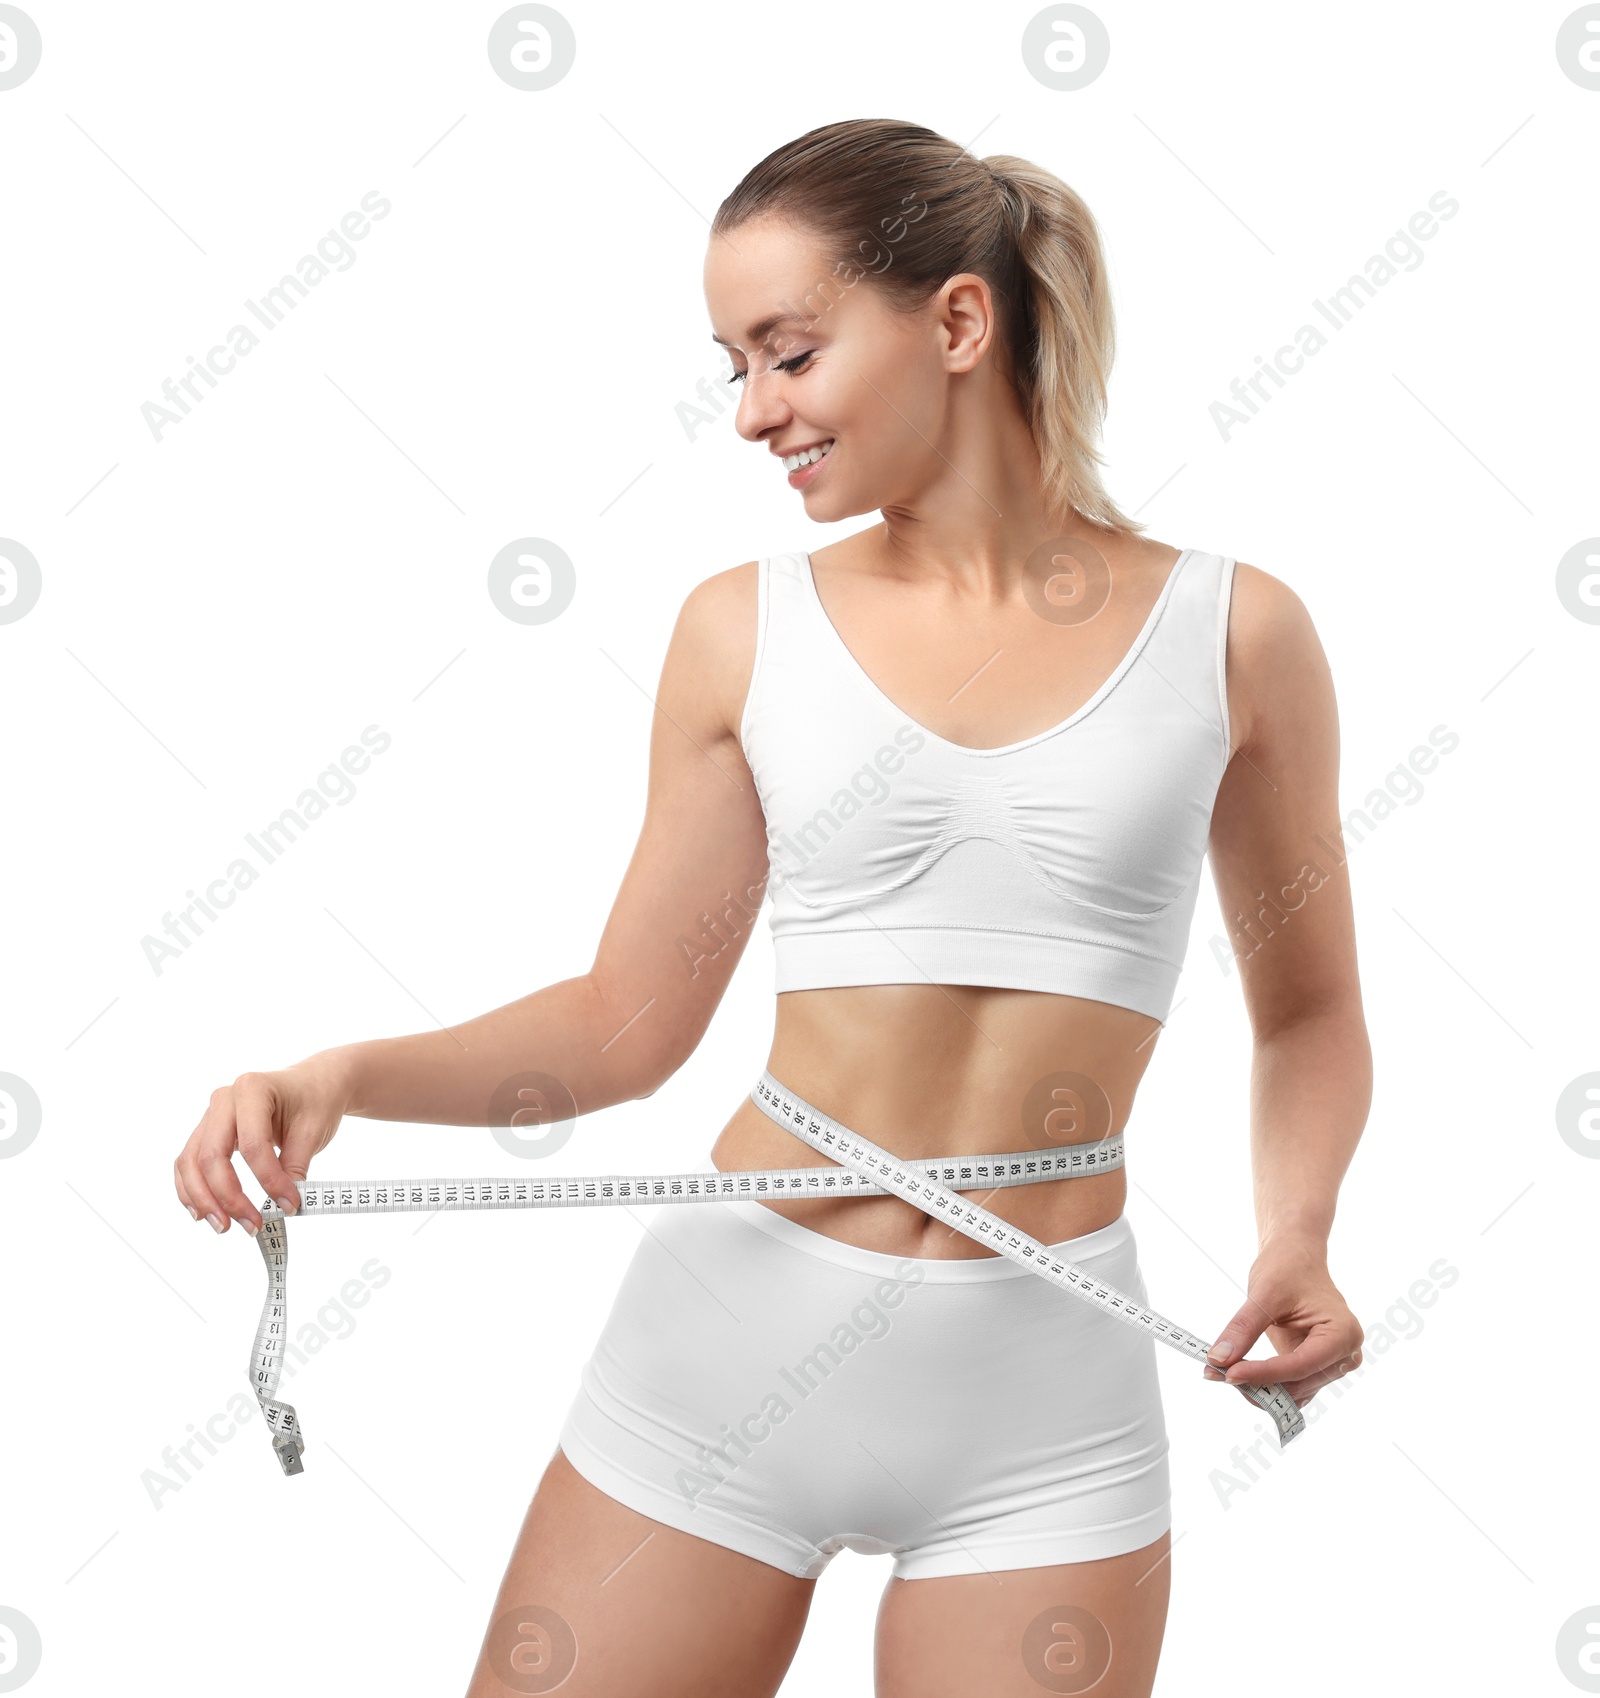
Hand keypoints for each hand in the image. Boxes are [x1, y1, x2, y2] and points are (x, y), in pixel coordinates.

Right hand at [173, 1055, 349, 1235]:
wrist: (313, 1084)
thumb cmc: (314, 1102)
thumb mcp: (313, 1131)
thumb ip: (295, 1167)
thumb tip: (280, 1207)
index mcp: (252, 1089)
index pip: (253, 1145)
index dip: (269, 1181)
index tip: (289, 1205)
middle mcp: (224, 1100)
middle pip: (211, 1156)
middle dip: (228, 1197)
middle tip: (251, 1226)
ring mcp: (210, 1115)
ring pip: (190, 1162)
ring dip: (202, 1199)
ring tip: (223, 1226)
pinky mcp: (207, 1131)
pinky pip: (188, 1162)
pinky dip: (191, 1189)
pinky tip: (203, 1212)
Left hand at [1202, 1239, 1363, 1407]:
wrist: (1296, 1256)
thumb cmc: (1287, 1267)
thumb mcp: (1264, 1294)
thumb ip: (1243, 1328)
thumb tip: (1218, 1359)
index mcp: (1342, 1334)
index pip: (1300, 1366)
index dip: (1263, 1374)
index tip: (1228, 1374)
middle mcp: (1345, 1355)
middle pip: (1297, 1384)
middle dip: (1258, 1383)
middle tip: (1215, 1372)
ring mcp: (1332, 1364)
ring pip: (1293, 1393)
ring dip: (1260, 1388)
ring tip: (1223, 1370)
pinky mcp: (1316, 1367)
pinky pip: (1291, 1387)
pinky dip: (1265, 1384)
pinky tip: (1239, 1370)